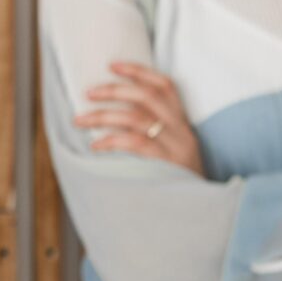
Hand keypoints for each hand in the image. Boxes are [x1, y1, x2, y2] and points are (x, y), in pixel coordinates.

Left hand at [74, 61, 201, 175]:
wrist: (201, 215)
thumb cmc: (178, 185)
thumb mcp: (172, 156)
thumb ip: (152, 137)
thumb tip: (111, 121)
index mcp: (183, 126)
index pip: (166, 86)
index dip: (140, 72)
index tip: (113, 65)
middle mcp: (182, 133)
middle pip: (148, 97)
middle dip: (114, 90)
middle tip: (88, 93)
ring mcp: (176, 149)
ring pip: (136, 118)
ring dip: (102, 116)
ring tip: (79, 120)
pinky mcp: (167, 165)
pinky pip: (135, 143)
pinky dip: (111, 141)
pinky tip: (95, 146)